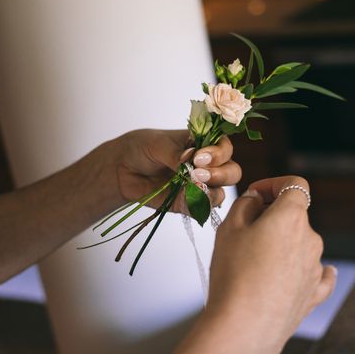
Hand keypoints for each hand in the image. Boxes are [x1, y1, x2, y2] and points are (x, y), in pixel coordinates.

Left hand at [112, 129, 240, 209]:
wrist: (122, 168)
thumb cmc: (143, 147)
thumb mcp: (158, 144)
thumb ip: (176, 154)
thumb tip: (190, 160)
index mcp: (204, 144)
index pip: (225, 148)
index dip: (218, 153)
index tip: (199, 157)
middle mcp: (208, 166)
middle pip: (232, 171)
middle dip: (220, 174)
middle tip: (198, 174)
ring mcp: (200, 186)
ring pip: (221, 192)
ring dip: (212, 191)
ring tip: (193, 186)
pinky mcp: (189, 203)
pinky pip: (203, 209)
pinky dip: (199, 206)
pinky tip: (187, 199)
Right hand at [204, 176, 336, 353]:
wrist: (244, 326)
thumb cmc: (235, 276)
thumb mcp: (229, 228)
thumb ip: (245, 203)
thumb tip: (256, 199)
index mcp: (292, 217)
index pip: (295, 184)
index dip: (274, 184)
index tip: (256, 194)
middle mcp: (311, 239)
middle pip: (295, 216)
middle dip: (272, 217)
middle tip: (245, 229)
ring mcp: (315, 267)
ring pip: (301, 244)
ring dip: (282, 244)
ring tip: (253, 260)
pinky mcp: (314, 292)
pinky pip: (317, 274)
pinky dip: (306, 269)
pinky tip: (303, 272)